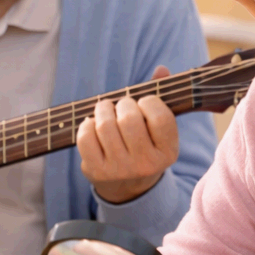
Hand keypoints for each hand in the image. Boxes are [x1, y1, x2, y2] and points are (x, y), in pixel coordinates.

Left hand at [77, 65, 178, 202]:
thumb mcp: (157, 128)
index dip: (149, 102)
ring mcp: (120, 170)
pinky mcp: (97, 171)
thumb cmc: (144, 144)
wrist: (128, 185)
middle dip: (123, 104)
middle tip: (122, 105)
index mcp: (168, 152)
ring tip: (106, 109)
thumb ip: (161, 97)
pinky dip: (86, 125)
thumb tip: (161, 70)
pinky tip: (93, 125)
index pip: (161, 117)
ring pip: (105, 126)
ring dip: (103, 110)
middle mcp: (146, 164)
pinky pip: (85, 138)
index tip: (144, 102)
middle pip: (129, 119)